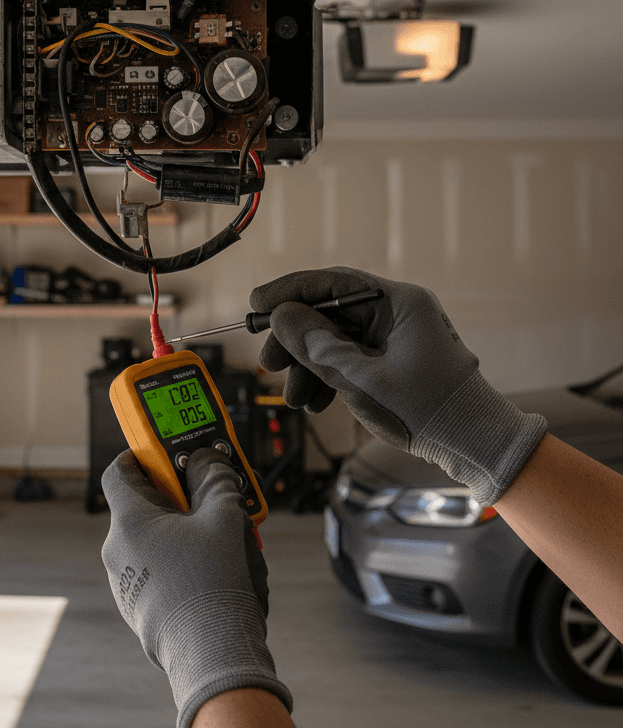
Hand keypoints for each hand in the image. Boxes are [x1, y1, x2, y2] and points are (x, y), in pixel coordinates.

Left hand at [101, 447, 291, 727]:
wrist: (212, 656)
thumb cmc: (213, 585)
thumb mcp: (225, 517)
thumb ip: (215, 479)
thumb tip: (207, 461)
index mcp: (129, 521)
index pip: (120, 470)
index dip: (144, 456)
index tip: (170, 453)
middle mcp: (117, 550)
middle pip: (145, 507)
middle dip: (183, 499)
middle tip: (216, 499)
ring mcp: (125, 582)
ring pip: (156, 542)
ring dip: (188, 534)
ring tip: (227, 543)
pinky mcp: (139, 608)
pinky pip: (160, 572)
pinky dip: (184, 564)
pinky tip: (218, 574)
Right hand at [250, 266, 546, 505]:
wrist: (472, 444)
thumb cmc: (428, 411)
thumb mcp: (362, 380)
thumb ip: (317, 346)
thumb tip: (280, 316)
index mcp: (400, 303)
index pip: (333, 283)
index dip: (289, 291)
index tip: (256, 303)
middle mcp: (397, 313)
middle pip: (330, 313)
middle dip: (296, 340)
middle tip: (269, 364)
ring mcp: (395, 337)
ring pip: (335, 340)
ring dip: (308, 366)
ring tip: (293, 398)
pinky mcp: (393, 361)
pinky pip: (349, 359)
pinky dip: (327, 377)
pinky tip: (314, 401)